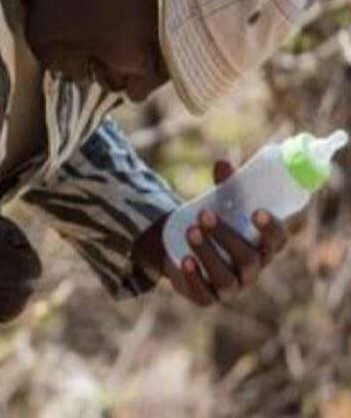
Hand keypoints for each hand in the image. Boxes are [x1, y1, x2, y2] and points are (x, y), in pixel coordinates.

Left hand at [133, 161, 289, 306]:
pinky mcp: (207, 297)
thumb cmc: (214, 225)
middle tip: (204, 215)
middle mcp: (251, 271)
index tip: (257, 211)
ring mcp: (230, 287)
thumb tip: (222, 163)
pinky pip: (204, 293)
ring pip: (224, 276)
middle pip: (248, 258)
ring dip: (207, 252)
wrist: (182, 250)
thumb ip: (225, 186)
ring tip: (190, 230)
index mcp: (262, 248)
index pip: (277, 243)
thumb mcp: (220, 204)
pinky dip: (194, 277)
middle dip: (226, 236)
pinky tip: (184, 260)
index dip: (271, 230)